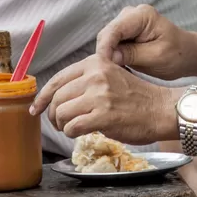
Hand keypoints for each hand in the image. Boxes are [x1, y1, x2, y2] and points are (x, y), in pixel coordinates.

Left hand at [30, 55, 175, 144]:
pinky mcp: (103, 116)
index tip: (36, 108)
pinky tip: (81, 132)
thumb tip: (57, 95)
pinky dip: (72, 133)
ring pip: (61, 113)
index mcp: (96, 63)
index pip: (58, 79)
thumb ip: (87, 80)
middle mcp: (96, 75)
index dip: (43, 97)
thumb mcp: (111, 76)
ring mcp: (99, 95)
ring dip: (62, 125)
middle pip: (57, 97)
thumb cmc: (136, 96)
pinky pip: (72, 127)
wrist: (160, 109)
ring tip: (71, 127)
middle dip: (53, 114)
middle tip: (58, 123)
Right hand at [95, 5, 196, 80]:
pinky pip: (111, 45)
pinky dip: (112, 57)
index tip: (100, 68)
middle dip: (104, 54)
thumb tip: (109, 57)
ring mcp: (127, 23)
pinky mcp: (125, 34)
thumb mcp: (157, 56)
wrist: (188, 54)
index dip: (105, 49)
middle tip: (105, 76)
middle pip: (107, 34)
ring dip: (107, 57)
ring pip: (106, 41)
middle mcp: (131, 14)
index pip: (114, 30)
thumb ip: (132, 54)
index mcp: (142, 15)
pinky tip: (118, 70)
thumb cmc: (178, 55)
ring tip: (111, 75)